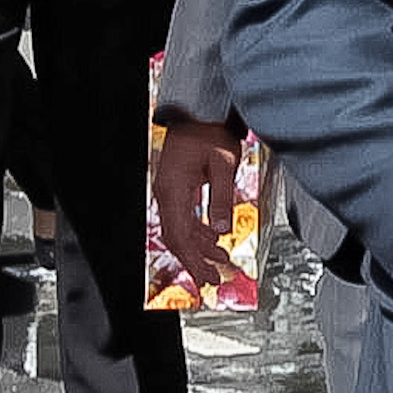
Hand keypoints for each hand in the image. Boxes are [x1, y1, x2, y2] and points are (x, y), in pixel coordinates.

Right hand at [151, 118, 246, 289]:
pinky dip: (199, 231)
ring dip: (200, 246)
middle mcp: (167, 195)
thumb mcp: (224, 164)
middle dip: (196, 260)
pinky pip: (184, 217)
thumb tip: (222, 229)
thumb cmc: (209, 133)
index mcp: (173, 191)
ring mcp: (170, 192)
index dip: (193, 260)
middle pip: (178, 237)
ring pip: (181, 229)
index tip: (207, 277)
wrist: (197, 114)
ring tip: (220, 260)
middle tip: (214, 278)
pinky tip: (213, 237)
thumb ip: (222, 197)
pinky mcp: (177, 188)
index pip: (180, 236)